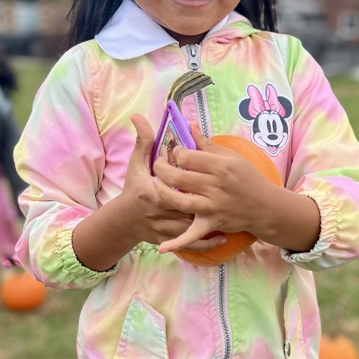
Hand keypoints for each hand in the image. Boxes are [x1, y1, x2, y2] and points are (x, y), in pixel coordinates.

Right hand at [123, 115, 226, 251]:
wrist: (126, 221)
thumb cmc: (134, 189)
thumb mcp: (137, 164)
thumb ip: (143, 141)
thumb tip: (138, 116)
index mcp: (152, 191)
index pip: (176, 183)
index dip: (193, 177)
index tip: (208, 170)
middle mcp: (159, 212)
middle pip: (190, 205)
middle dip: (209, 200)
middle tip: (227, 192)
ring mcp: (165, 228)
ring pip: (193, 226)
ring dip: (213, 221)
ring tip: (233, 213)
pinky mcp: (170, 240)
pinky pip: (192, 242)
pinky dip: (208, 242)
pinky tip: (223, 237)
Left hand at [152, 123, 275, 253]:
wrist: (266, 206)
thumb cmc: (248, 179)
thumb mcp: (231, 157)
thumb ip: (208, 144)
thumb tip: (190, 125)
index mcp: (220, 166)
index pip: (186, 157)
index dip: (176, 153)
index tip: (176, 153)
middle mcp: (215, 186)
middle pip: (177, 177)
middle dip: (161, 168)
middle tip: (158, 165)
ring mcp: (212, 207)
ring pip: (178, 201)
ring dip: (162, 192)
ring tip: (156, 185)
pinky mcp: (211, 224)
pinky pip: (192, 235)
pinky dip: (177, 243)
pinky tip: (162, 247)